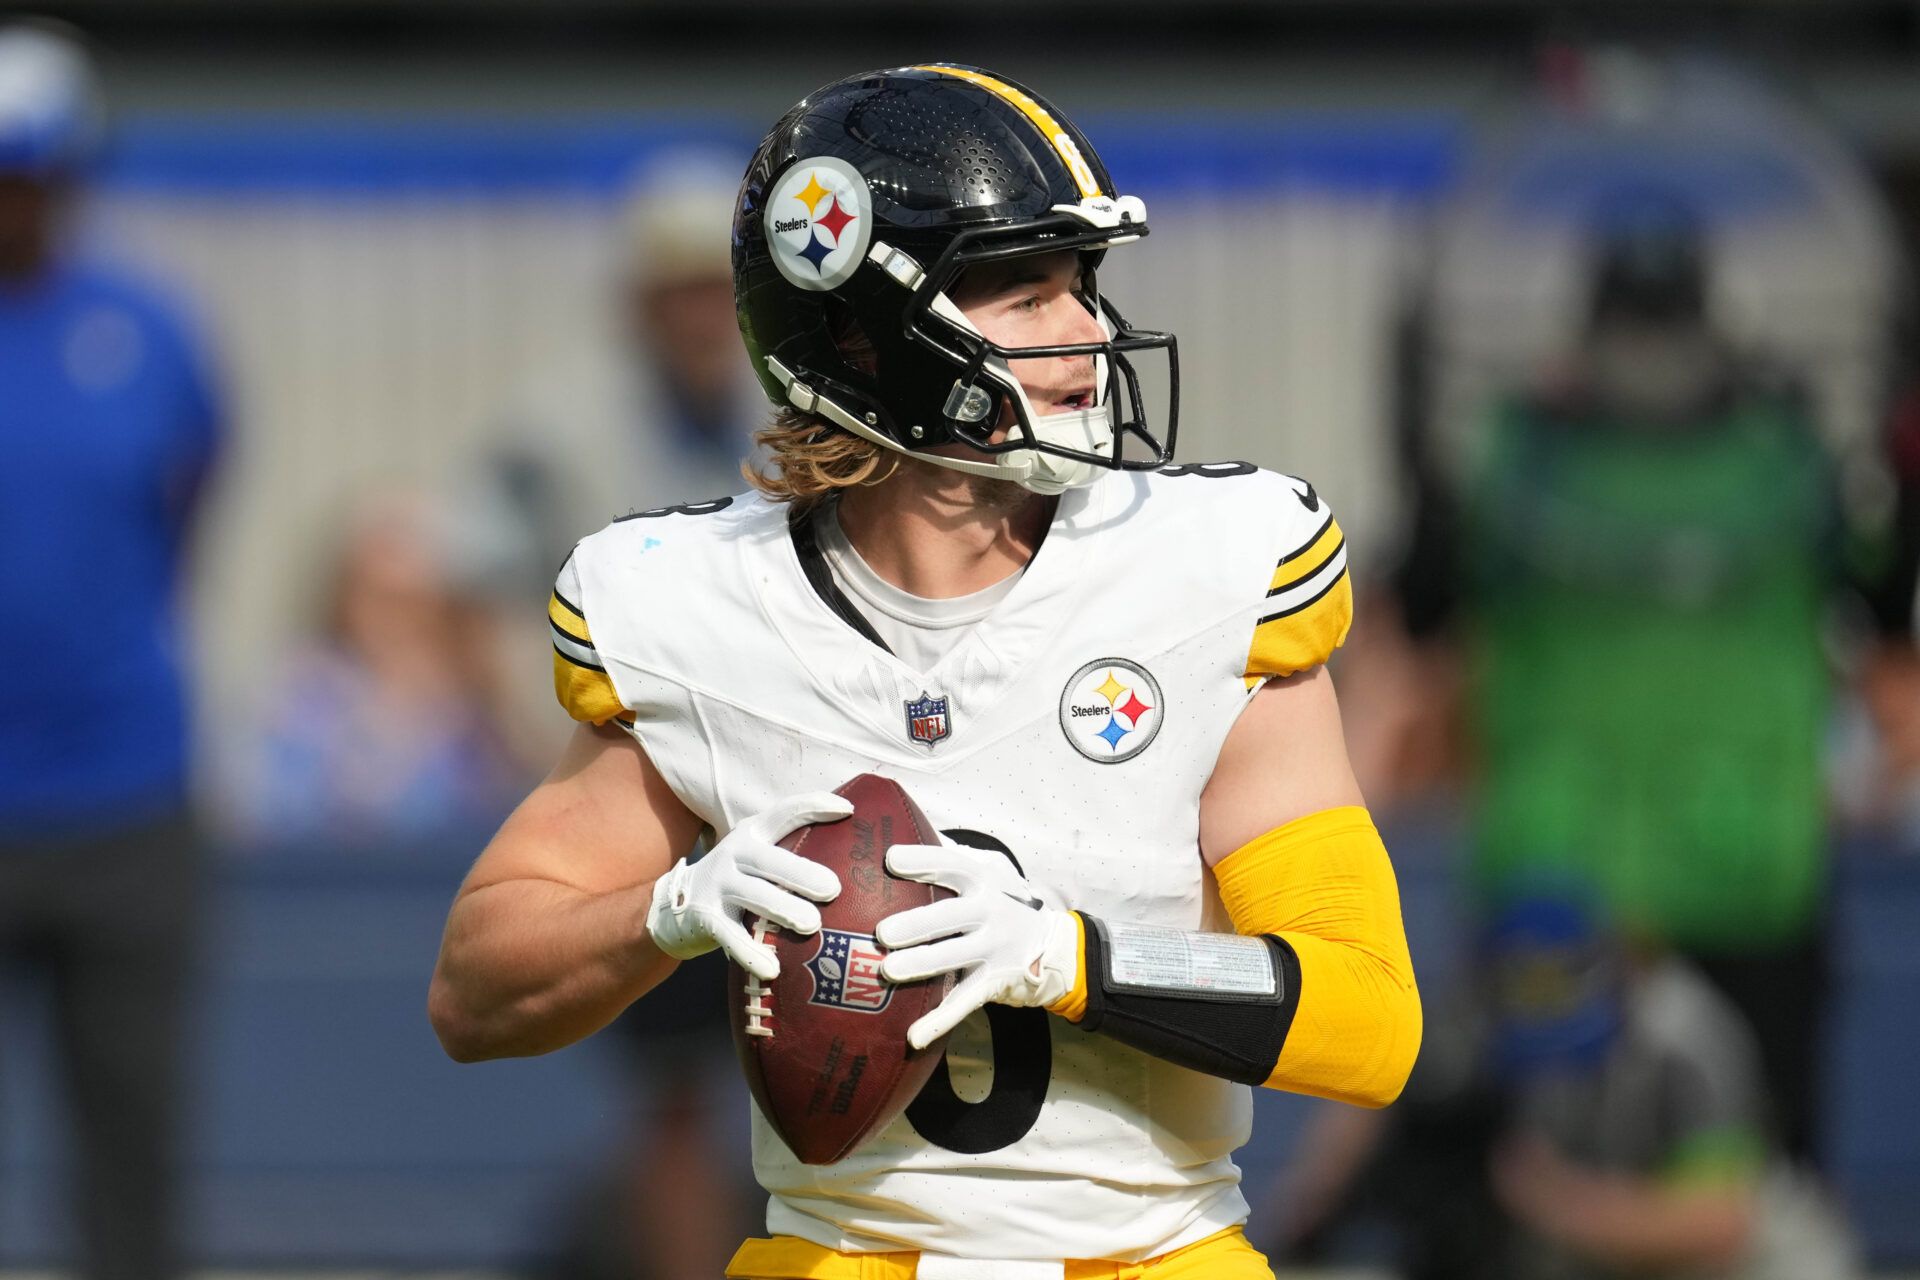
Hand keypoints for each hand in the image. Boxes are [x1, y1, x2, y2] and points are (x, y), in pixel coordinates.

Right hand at [644, 793, 849, 979]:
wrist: (672, 908)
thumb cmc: (736, 883)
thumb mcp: (757, 859)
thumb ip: (792, 854)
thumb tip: (858, 860)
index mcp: (753, 834)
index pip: (785, 812)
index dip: (815, 806)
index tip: (849, 810)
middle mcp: (734, 854)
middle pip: (770, 860)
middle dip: (802, 873)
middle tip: (833, 889)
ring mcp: (717, 885)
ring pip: (754, 896)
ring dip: (783, 909)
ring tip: (812, 925)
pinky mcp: (705, 918)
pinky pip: (731, 937)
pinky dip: (751, 954)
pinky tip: (773, 969)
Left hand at [876, 841, 1077, 1049]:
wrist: (1055, 945)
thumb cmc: (1002, 902)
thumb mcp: (988, 873)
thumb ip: (950, 858)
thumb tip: (898, 838)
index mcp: (984, 879)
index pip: (952, 864)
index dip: (923, 861)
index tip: (891, 859)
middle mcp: (990, 912)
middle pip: (950, 915)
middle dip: (918, 923)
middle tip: (884, 931)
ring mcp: (993, 949)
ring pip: (954, 958)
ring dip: (922, 965)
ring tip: (889, 971)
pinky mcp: (992, 983)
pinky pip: (963, 1002)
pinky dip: (939, 1021)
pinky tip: (913, 1036)